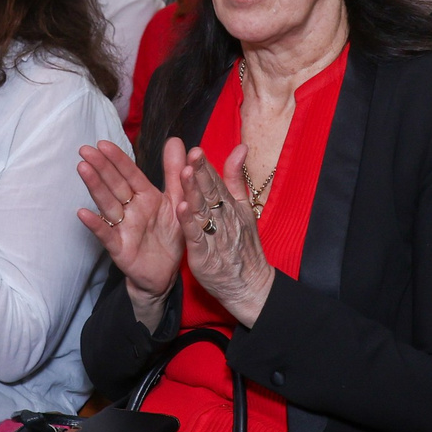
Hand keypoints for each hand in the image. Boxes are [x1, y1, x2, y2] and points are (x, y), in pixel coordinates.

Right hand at [77, 139, 187, 316]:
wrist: (167, 274)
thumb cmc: (169, 236)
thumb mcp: (178, 200)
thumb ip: (175, 172)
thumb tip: (175, 139)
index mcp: (146, 197)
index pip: (130, 174)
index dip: (117, 159)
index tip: (103, 143)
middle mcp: (132, 209)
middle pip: (115, 185)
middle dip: (101, 167)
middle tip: (85, 149)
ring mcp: (123, 228)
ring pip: (108, 204)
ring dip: (95, 187)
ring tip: (83, 169)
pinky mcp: (120, 248)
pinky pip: (107, 235)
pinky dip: (96, 224)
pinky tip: (83, 212)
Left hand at [172, 144, 276, 327]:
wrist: (250, 284)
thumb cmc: (243, 245)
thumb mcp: (244, 208)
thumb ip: (236, 178)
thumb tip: (240, 147)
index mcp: (230, 206)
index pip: (217, 182)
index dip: (206, 167)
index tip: (196, 150)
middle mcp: (223, 219)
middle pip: (210, 193)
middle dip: (200, 174)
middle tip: (192, 155)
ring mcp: (214, 237)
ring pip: (202, 211)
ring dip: (193, 192)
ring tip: (184, 174)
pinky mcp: (204, 255)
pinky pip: (196, 236)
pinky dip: (189, 223)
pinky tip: (181, 209)